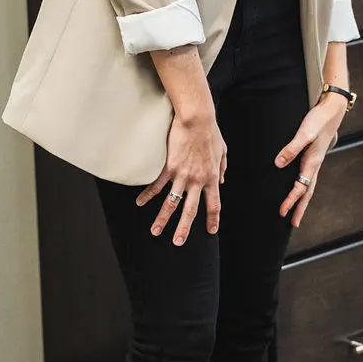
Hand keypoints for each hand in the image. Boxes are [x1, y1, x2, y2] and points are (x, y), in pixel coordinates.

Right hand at [136, 107, 226, 245]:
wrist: (197, 119)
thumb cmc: (211, 133)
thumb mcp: (222, 152)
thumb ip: (222, 168)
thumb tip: (222, 181)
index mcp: (212, 177)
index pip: (214, 204)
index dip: (213, 219)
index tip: (211, 231)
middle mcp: (197, 180)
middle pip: (190, 210)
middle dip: (184, 228)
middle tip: (178, 242)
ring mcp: (182, 175)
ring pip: (171, 203)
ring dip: (163, 219)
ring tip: (156, 231)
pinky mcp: (168, 167)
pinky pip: (156, 185)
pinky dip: (147, 195)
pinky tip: (140, 203)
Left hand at [276, 92, 347, 227]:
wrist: (333, 110)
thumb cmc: (319, 120)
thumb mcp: (305, 133)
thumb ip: (291, 148)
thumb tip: (278, 164)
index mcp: (312, 162)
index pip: (300, 187)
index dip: (291, 201)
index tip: (282, 212)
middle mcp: (315, 165)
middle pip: (307, 192)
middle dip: (300, 208)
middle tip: (294, 224)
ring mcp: (315, 161)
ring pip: (309, 186)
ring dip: (302, 200)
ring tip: (296, 211)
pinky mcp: (313, 156)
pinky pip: (307, 177)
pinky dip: (303, 187)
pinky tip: (298, 187)